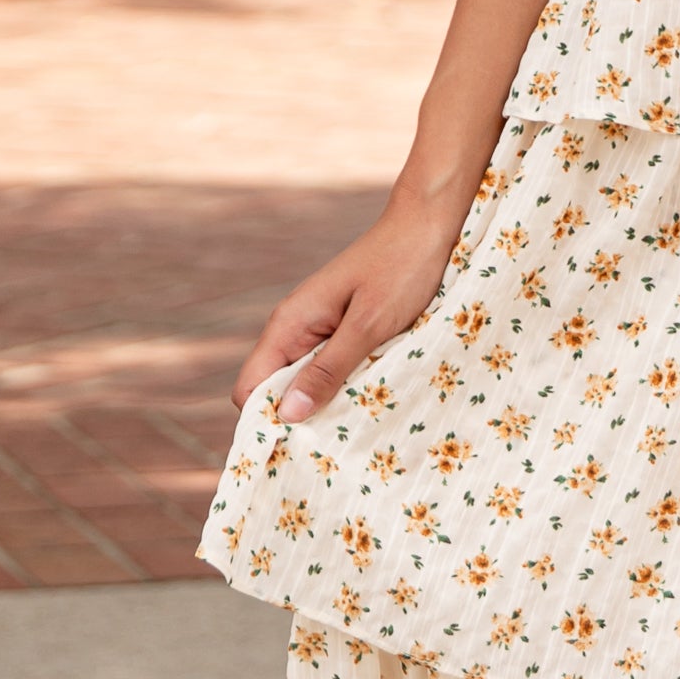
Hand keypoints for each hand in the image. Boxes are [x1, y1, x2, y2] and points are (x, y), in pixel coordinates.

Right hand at [229, 190, 468, 425]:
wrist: (431, 225)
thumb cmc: (400, 269)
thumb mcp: (368, 326)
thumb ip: (328, 369)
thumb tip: (287, 415)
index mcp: (289, 325)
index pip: (249, 389)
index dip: (265, 423)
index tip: (294, 453)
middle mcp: (296, 328)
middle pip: (275, 391)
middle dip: (298, 420)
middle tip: (334, 448)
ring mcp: (320, 329)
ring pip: (306, 382)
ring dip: (326, 405)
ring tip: (357, 427)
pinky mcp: (345, 330)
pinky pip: (332, 369)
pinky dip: (346, 387)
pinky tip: (372, 398)